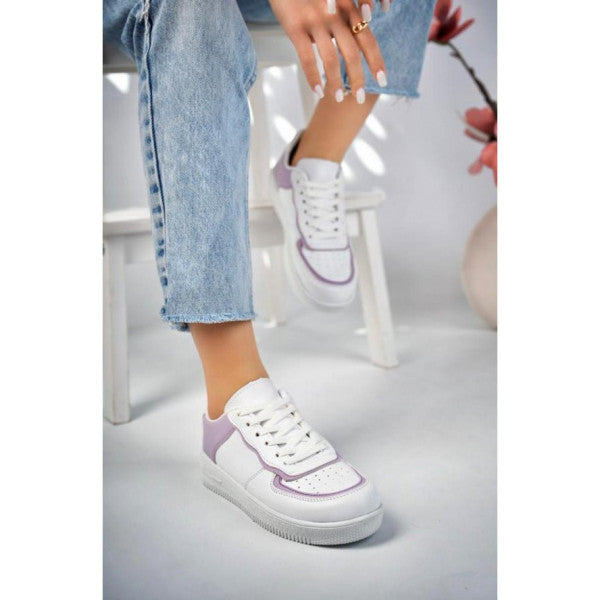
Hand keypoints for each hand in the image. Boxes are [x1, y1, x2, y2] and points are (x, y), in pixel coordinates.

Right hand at [268, 0, 387, 102]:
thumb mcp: (331, 0)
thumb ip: (343, 20)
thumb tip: (352, 45)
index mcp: (346, 9)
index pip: (367, 40)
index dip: (376, 61)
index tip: (383, 80)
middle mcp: (334, 16)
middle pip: (352, 53)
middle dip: (357, 79)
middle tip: (359, 97)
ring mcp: (314, 22)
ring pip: (330, 59)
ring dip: (335, 82)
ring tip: (337, 98)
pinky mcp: (295, 27)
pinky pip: (307, 58)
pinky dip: (313, 77)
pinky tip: (317, 91)